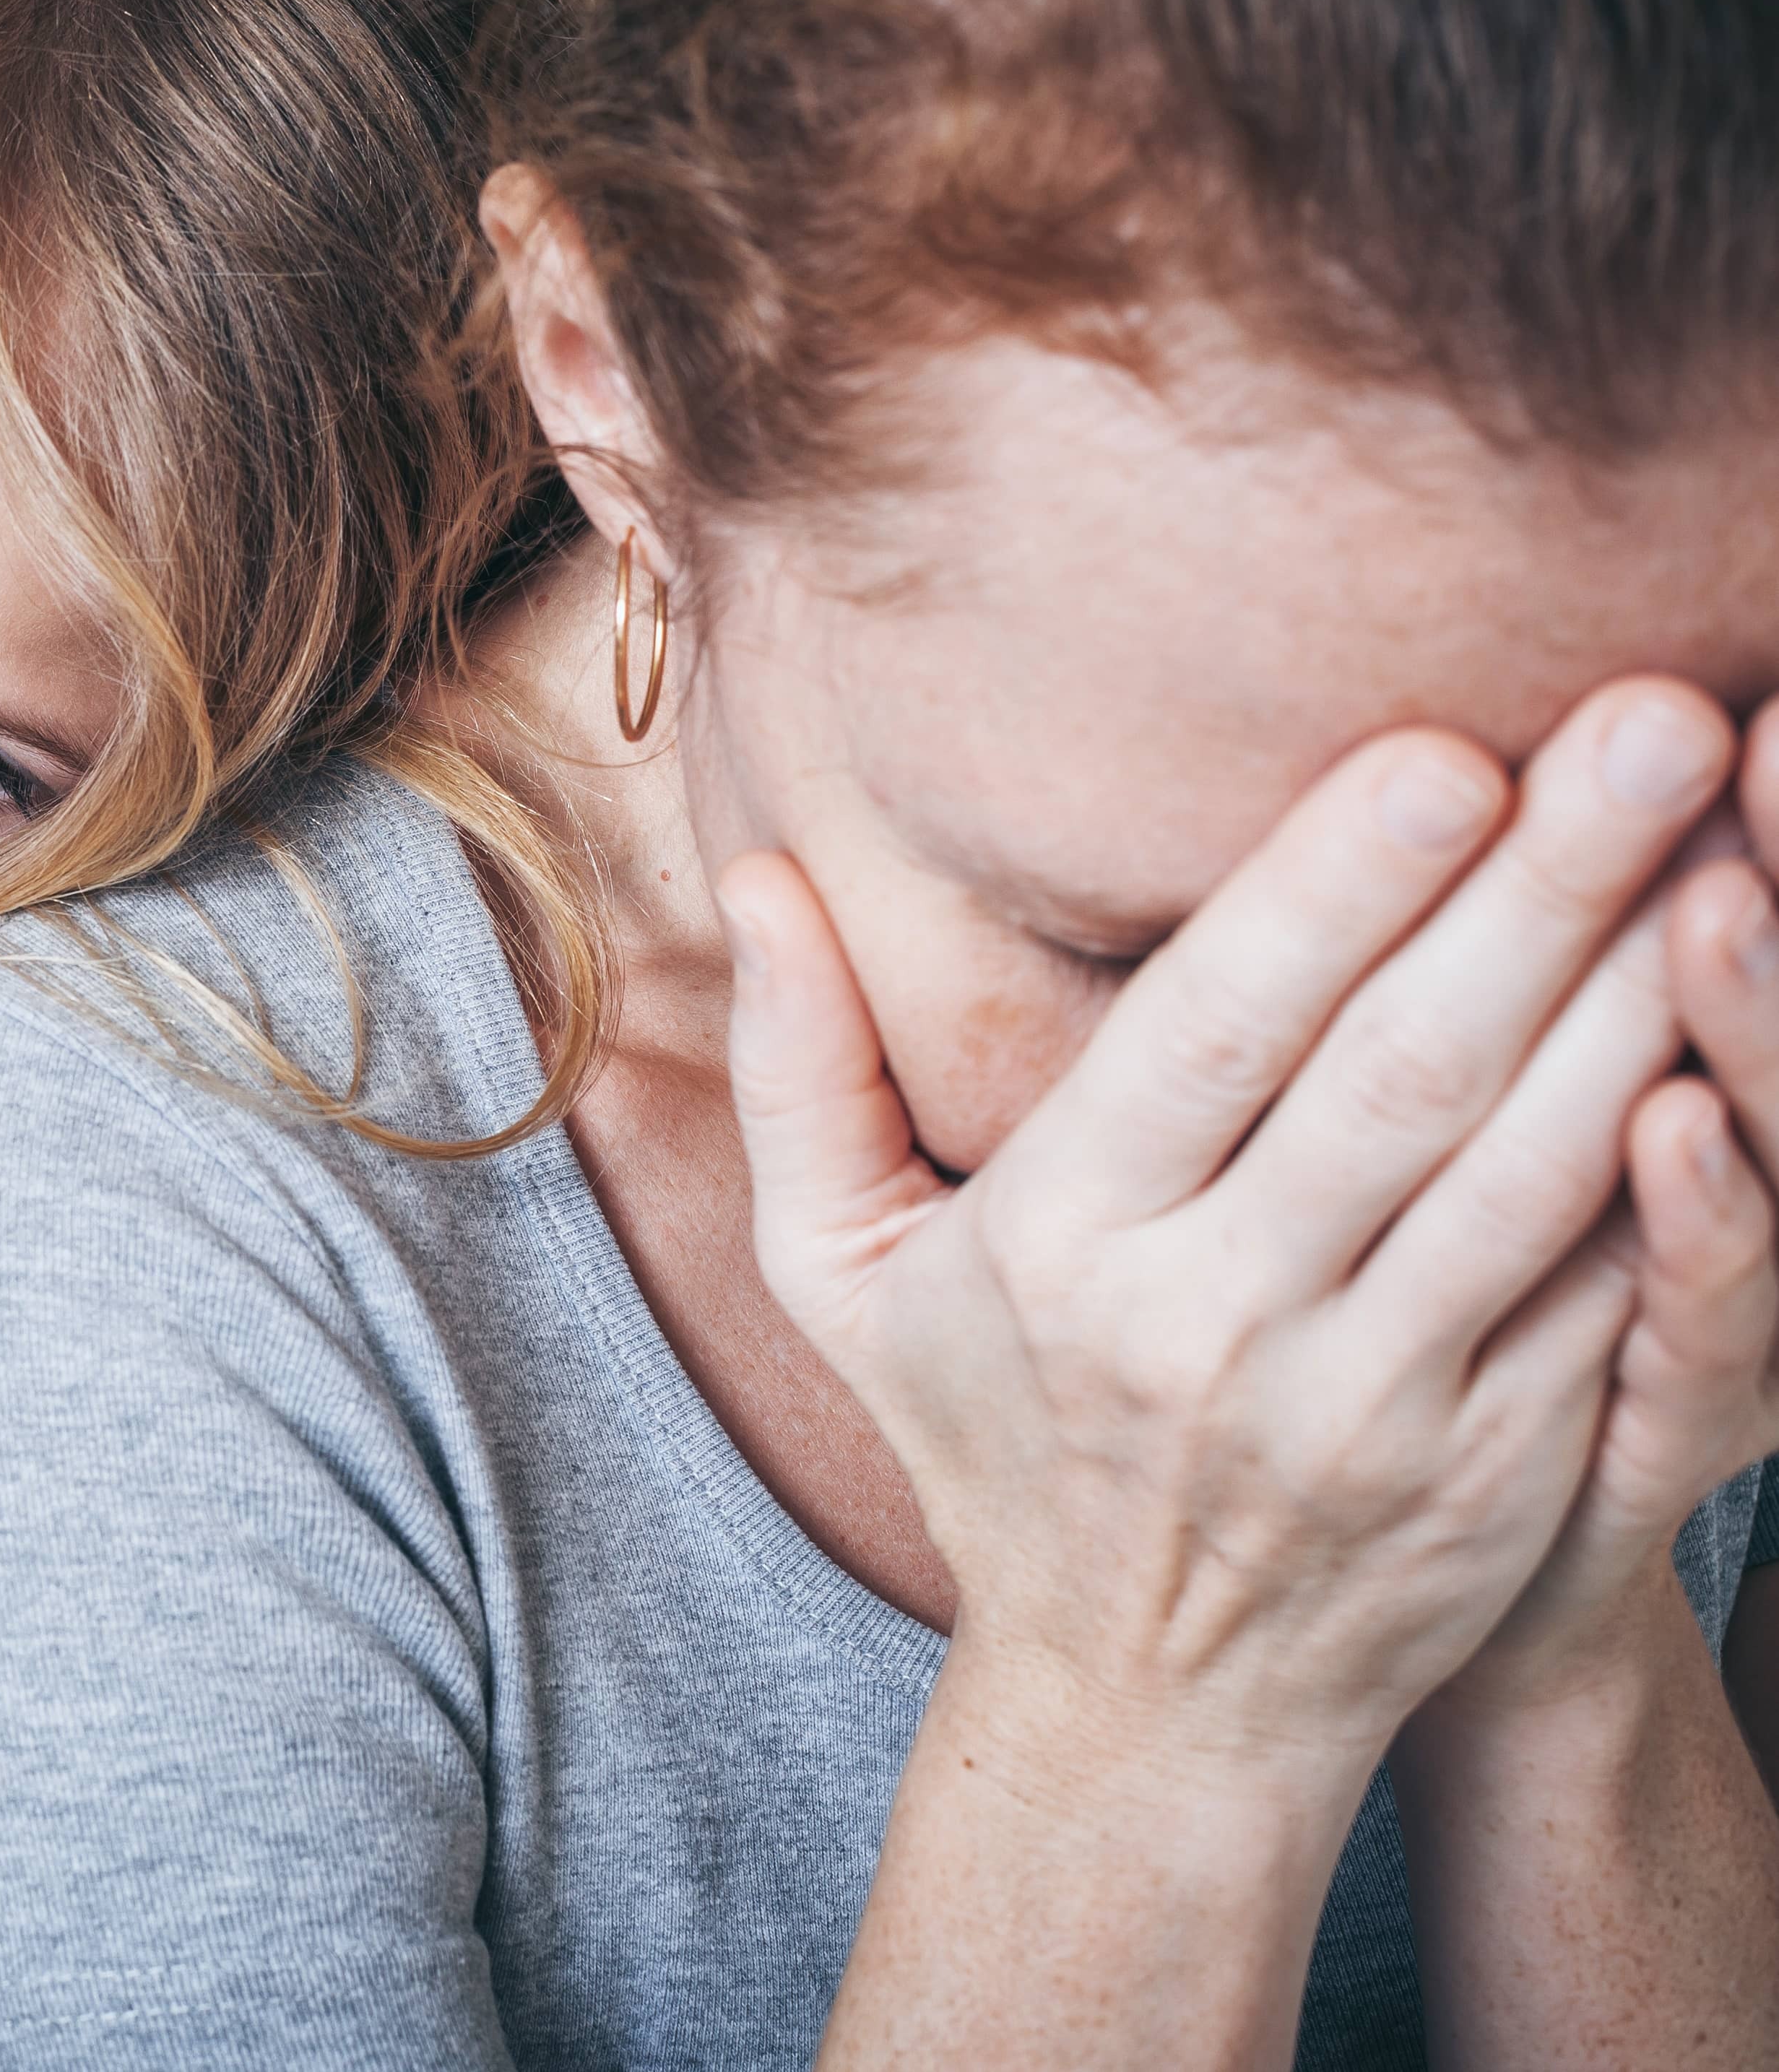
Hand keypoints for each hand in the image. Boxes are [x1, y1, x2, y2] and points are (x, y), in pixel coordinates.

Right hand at [719, 676, 1735, 1786]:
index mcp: (1060, 1248)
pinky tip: (1737, 1033)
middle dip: (1543, 890)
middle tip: (1660, 722)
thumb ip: (799, 1069)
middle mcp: (1213, 1328)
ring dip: (1647, 997)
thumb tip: (751, 875)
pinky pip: (1605, 1294)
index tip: (1445, 752)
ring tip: (1732, 836)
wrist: (1141, 1710)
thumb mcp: (841, 1271)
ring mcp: (1373, 1410)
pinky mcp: (1501, 1472)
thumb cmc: (990, 1436)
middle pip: (1401, 1078)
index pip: (1210, 1041)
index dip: (1331, 894)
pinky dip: (1682, 1164)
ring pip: (1532, 1173)